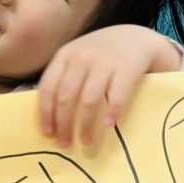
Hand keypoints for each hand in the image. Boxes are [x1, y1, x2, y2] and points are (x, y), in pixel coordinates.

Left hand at [37, 25, 180, 149]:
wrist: (137, 38)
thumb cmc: (102, 55)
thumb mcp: (78, 57)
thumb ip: (64, 77)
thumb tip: (49, 116)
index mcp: (65, 55)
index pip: (48, 87)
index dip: (46, 112)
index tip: (48, 133)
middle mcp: (82, 57)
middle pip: (66, 96)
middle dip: (64, 124)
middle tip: (65, 144)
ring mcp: (105, 62)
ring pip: (89, 99)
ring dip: (85, 124)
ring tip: (86, 142)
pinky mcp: (127, 68)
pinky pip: (117, 94)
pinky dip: (112, 111)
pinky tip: (109, 125)